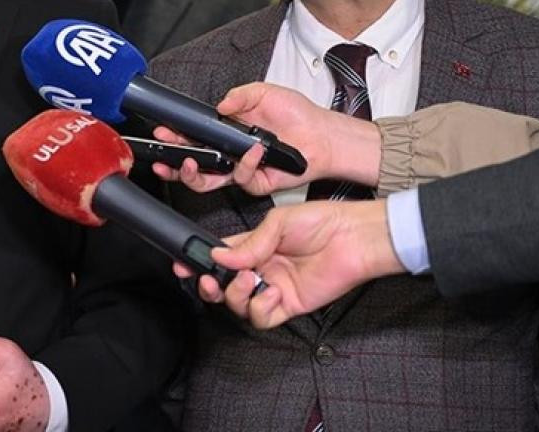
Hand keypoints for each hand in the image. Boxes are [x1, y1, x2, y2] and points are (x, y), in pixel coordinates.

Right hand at [151, 82, 381, 195]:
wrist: (321, 135)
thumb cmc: (297, 115)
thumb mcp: (264, 92)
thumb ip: (239, 95)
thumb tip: (219, 104)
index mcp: (227, 132)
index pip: (194, 137)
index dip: (176, 138)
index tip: (163, 133)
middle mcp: (230, 153)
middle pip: (193, 164)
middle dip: (173, 162)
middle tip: (164, 156)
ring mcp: (240, 169)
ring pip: (207, 180)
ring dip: (193, 174)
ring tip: (189, 162)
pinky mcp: (254, 182)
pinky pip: (240, 178)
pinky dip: (244, 164)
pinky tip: (252, 151)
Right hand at [202, 200, 403, 328]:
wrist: (353, 239)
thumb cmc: (323, 222)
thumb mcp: (278, 222)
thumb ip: (248, 243)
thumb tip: (220, 256)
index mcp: (254, 245)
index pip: (220, 256)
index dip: (201, 262)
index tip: (185, 263)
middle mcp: (261, 268)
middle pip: (223, 286)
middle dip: (210, 286)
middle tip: (208, 281)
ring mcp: (274, 288)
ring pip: (239, 305)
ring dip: (236, 294)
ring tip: (250, 279)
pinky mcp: (289, 305)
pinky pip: (263, 317)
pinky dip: (260, 308)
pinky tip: (270, 292)